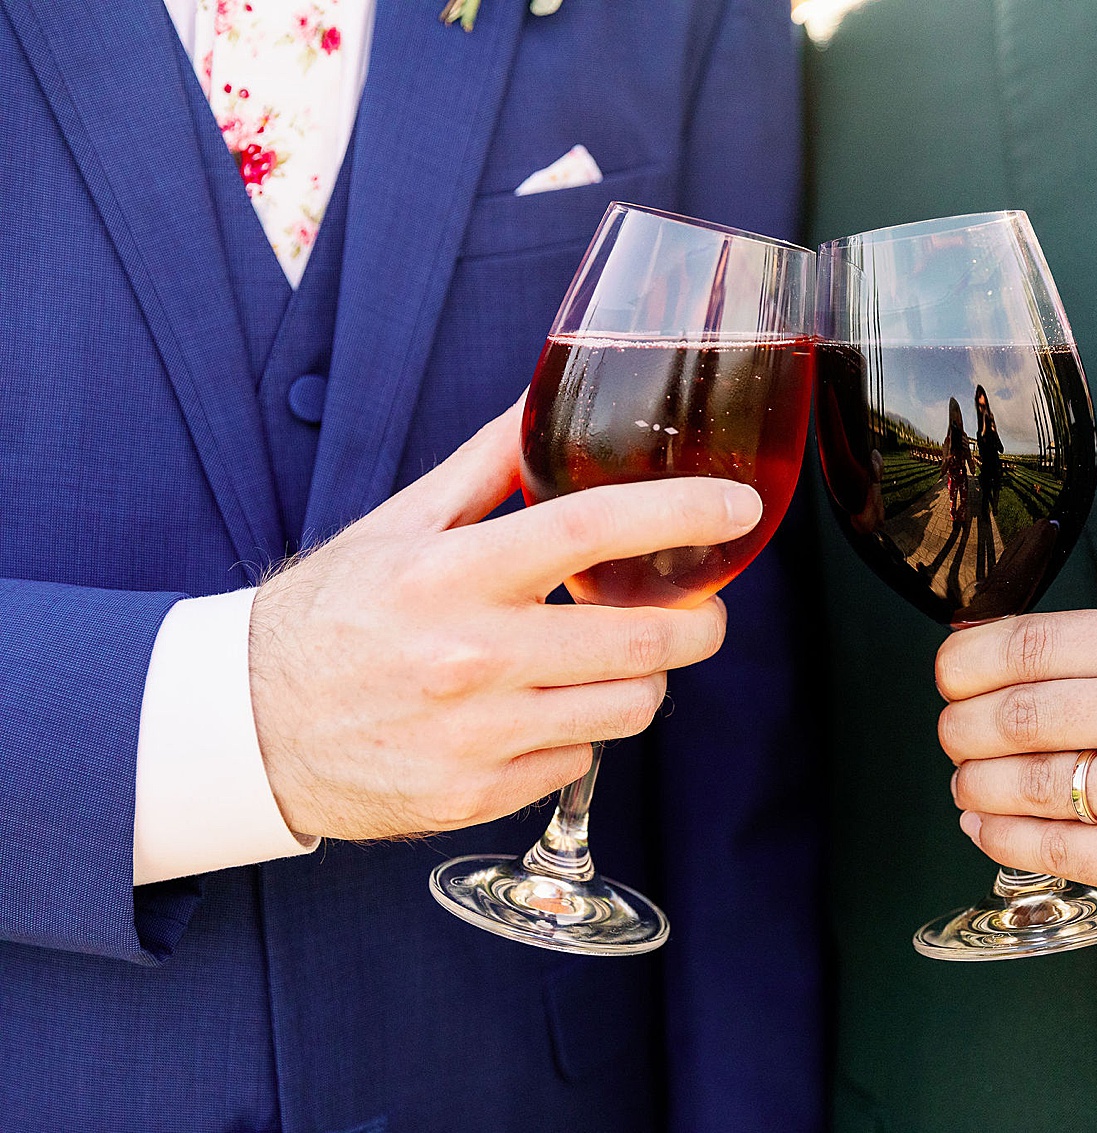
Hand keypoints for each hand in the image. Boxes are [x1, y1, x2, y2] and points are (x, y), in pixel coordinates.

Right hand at [250, 397, 762, 840]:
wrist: (247, 728)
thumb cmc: (332, 615)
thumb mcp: (398, 526)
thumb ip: (486, 466)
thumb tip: (544, 403)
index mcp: (452, 574)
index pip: (592, 531)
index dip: (681, 515)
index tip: (737, 506)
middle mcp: (469, 657)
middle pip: (642, 640)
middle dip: (699, 622)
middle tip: (702, 608)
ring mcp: (477, 735)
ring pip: (628, 708)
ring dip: (643, 679)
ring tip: (615, 659)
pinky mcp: (476, 795)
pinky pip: (579, 757)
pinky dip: (580, 730)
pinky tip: (542, 709)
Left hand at [936, 609, 1096, 934]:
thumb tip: (986, 653)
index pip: (1034, 645)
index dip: (967, 664)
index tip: (949, 677)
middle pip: (1020, 716)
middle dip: (962, 729)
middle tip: (954, 736)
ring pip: (1029, 785)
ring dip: (975, 785)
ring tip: (969, 784)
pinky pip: (1054, 849)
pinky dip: (1000, 838)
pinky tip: (987, 827)